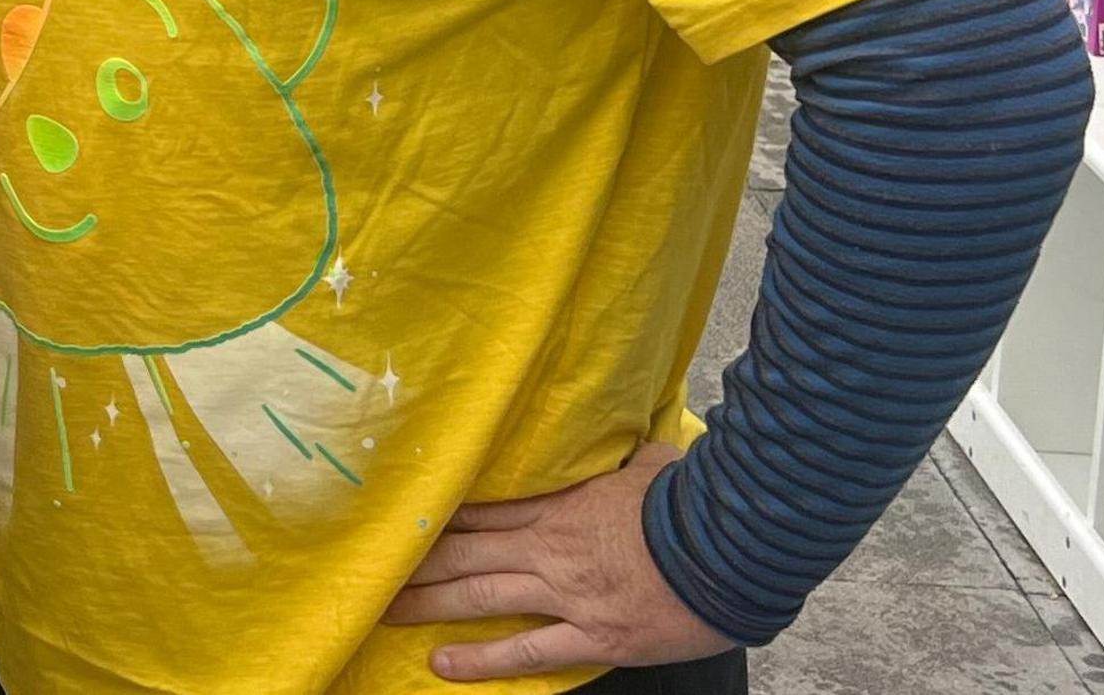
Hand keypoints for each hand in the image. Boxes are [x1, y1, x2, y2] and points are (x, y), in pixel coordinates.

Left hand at [385, 441, 731, 681]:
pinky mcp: (593, 637)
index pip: (483, 508)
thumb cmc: (696, 500)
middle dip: (414, 560)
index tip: (401, 518)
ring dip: (427, 604)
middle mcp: (551, 548)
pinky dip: (482, 662)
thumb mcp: (653, 462)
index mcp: (562, 504)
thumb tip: (628, 439)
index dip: (438, 516)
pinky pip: (527, 652)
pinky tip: (442, 665)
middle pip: (465, 551)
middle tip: (370, 567)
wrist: (733, 546)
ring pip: (479, 597)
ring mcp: (568, 594)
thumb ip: (624, 457)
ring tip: (383, 609)